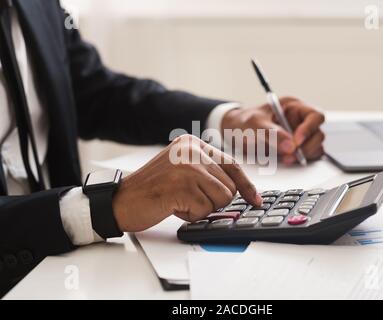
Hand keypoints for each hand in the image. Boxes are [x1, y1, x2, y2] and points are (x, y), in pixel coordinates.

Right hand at [112, 134, 262, 231]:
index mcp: (193, 143)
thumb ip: (208, 172)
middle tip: (187, 198)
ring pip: (222, 198)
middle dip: (213, 200)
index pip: (231, 165)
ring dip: (202, 207)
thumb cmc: (152, 190)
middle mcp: (192, 150)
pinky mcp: (183, 184)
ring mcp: (188, 166)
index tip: (255, 199)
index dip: (246, 185)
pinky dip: (191, 214)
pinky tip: (173, 205)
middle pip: (229, 185)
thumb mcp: (182, 169)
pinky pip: (205, 209)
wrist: (121, 200)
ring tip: (179, 200)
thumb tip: (239, 189)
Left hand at [221, 97, 324, 163]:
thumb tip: (290, 146)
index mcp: (293, 107)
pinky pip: (306, 157)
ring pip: (314, 147)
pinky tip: (285, 161)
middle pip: (318, 134)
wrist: (234, 133)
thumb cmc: (244, 121)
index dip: (310, 128)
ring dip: (303, 155)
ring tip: (285, 159)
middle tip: (290, 155)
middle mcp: (299, 121)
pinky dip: (299, 161)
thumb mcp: (255, 123)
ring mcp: (299, 137)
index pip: (315, 116)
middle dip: (306, 146)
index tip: (296, 141)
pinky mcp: (295, 150)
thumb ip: (272, 133)